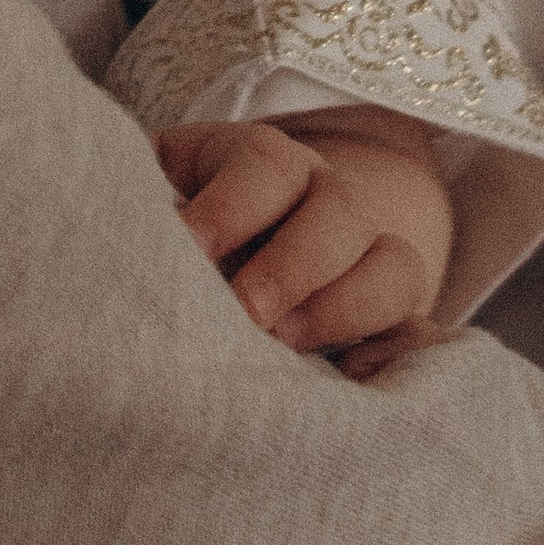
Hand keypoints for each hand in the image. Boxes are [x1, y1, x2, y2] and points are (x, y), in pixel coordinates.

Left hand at [154, 105, 453, 355]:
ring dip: (343, 308)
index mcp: (267, 164)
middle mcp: (330, 201)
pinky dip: (405, 355)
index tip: (187, 248)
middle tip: (244, 312)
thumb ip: (147, 208)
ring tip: (286, 347)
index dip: (229, 206)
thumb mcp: (163, 204)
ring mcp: (372, 257)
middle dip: (292, 264)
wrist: (246, 258)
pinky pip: (424, 333)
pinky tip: (358, 381)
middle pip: (340, 211)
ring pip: (395, 265)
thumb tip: (119, 226)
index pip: (265, 167)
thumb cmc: (184, 234)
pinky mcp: (394, 320)